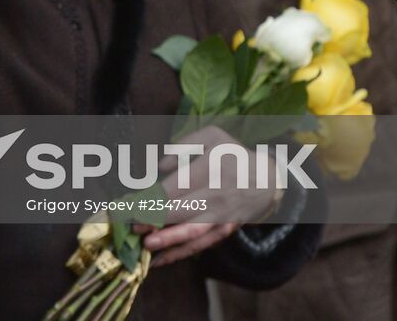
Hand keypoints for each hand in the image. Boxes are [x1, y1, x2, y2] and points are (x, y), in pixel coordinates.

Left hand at [138, 125, 280, 266]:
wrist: (268, 180)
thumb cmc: (232, 154)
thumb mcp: (212, 136)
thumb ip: (183, 145)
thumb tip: (160, 167)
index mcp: (212, 168)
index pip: (177, 186)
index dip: (152, 197)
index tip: (130, 202)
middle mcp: (218, 194)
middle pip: (182, 210)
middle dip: (153, 219)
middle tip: (129, 223)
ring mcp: (222, 215)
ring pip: (193, 232)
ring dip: (168, 240)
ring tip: (146, 245)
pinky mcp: (224, 230)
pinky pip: (201, 245)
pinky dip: (181, 253)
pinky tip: (160, 259)